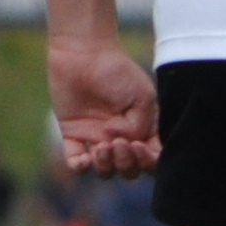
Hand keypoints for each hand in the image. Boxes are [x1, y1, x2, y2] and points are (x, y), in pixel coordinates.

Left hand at [47, 34, 158, 178]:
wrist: (84, 54)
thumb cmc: (117, 72)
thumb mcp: (141, 98)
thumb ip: (139, 126)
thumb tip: (120, 142)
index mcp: (143, 129)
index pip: (152, 158)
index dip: (149, 162)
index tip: (139, 146)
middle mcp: (122, 138)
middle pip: (129, 169)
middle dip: (127, 163)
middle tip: (120, 142)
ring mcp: (97, 138)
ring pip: (105, 171)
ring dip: (107, 166)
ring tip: (103, 146)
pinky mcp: (73, 135)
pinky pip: (76, 162)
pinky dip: (81, 167)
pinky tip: (85, 158)